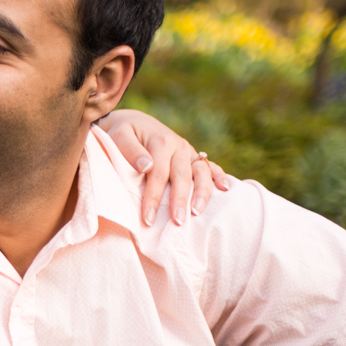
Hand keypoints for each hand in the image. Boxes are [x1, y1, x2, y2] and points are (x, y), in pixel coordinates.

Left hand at [97, 108, 231, 225]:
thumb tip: (146, 166)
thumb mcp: (119, 136)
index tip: (148, 219)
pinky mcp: (194, 156)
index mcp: (161, 142)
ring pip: (201, 172)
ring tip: (197, 212)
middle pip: (182, 175)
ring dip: (202, 192)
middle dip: (179, 200)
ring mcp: (188, 151)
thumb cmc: (123, 134)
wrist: (135, 123)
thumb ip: (130, 150)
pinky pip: (210, 166)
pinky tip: (226, 189)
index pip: (158, 173)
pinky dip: (220, 176)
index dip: (153, 197)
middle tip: (177, 222)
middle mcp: (178, 146)